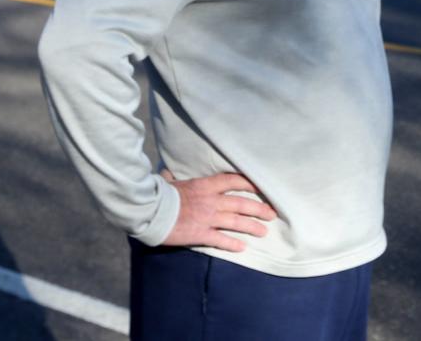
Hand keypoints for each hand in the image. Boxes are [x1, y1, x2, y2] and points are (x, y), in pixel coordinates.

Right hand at [159, 169, 277, 252]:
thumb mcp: (173, 181)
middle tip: (272, 214)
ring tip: (264, 231)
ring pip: (236, 221)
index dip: (251, 184)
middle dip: (259, 209)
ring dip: (252, 226)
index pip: (235, 180)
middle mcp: (211, 201)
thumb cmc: (159, 194)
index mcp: (206, 185)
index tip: (263, 189)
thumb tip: (168, 172)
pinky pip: (220, 239)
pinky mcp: (200, 234)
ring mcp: (207, 218)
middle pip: (242, 203)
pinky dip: (233, 243)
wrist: (148, 210)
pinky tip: (243, 247)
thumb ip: (177, 177)